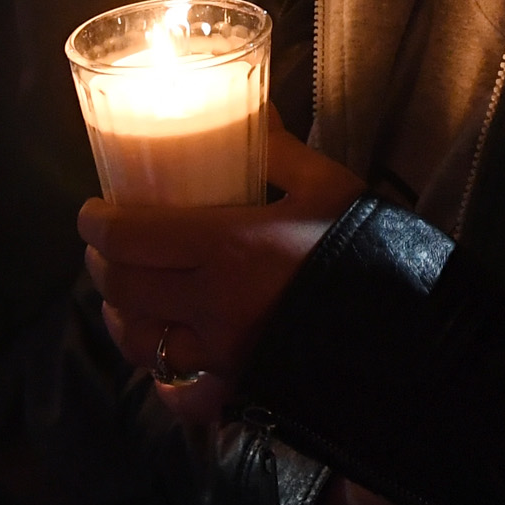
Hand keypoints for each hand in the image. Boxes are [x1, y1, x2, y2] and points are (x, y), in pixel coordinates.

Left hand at [79, 108, 366, 418]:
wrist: (412, 329)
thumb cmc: (368, 246)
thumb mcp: (328, 186)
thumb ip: (280, 150)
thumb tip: (255, 109)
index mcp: (227, 246)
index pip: (129, 237)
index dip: (96, 224)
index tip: (92, 211)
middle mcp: (211, 304)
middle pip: (123, 287)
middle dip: (101, 263)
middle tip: (106, 245)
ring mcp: (222, 354)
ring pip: (140, 341)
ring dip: (121, 315)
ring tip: (124, 296)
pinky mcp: (240, 387)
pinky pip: (182, 395)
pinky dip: (164, 380)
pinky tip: (164, 364)